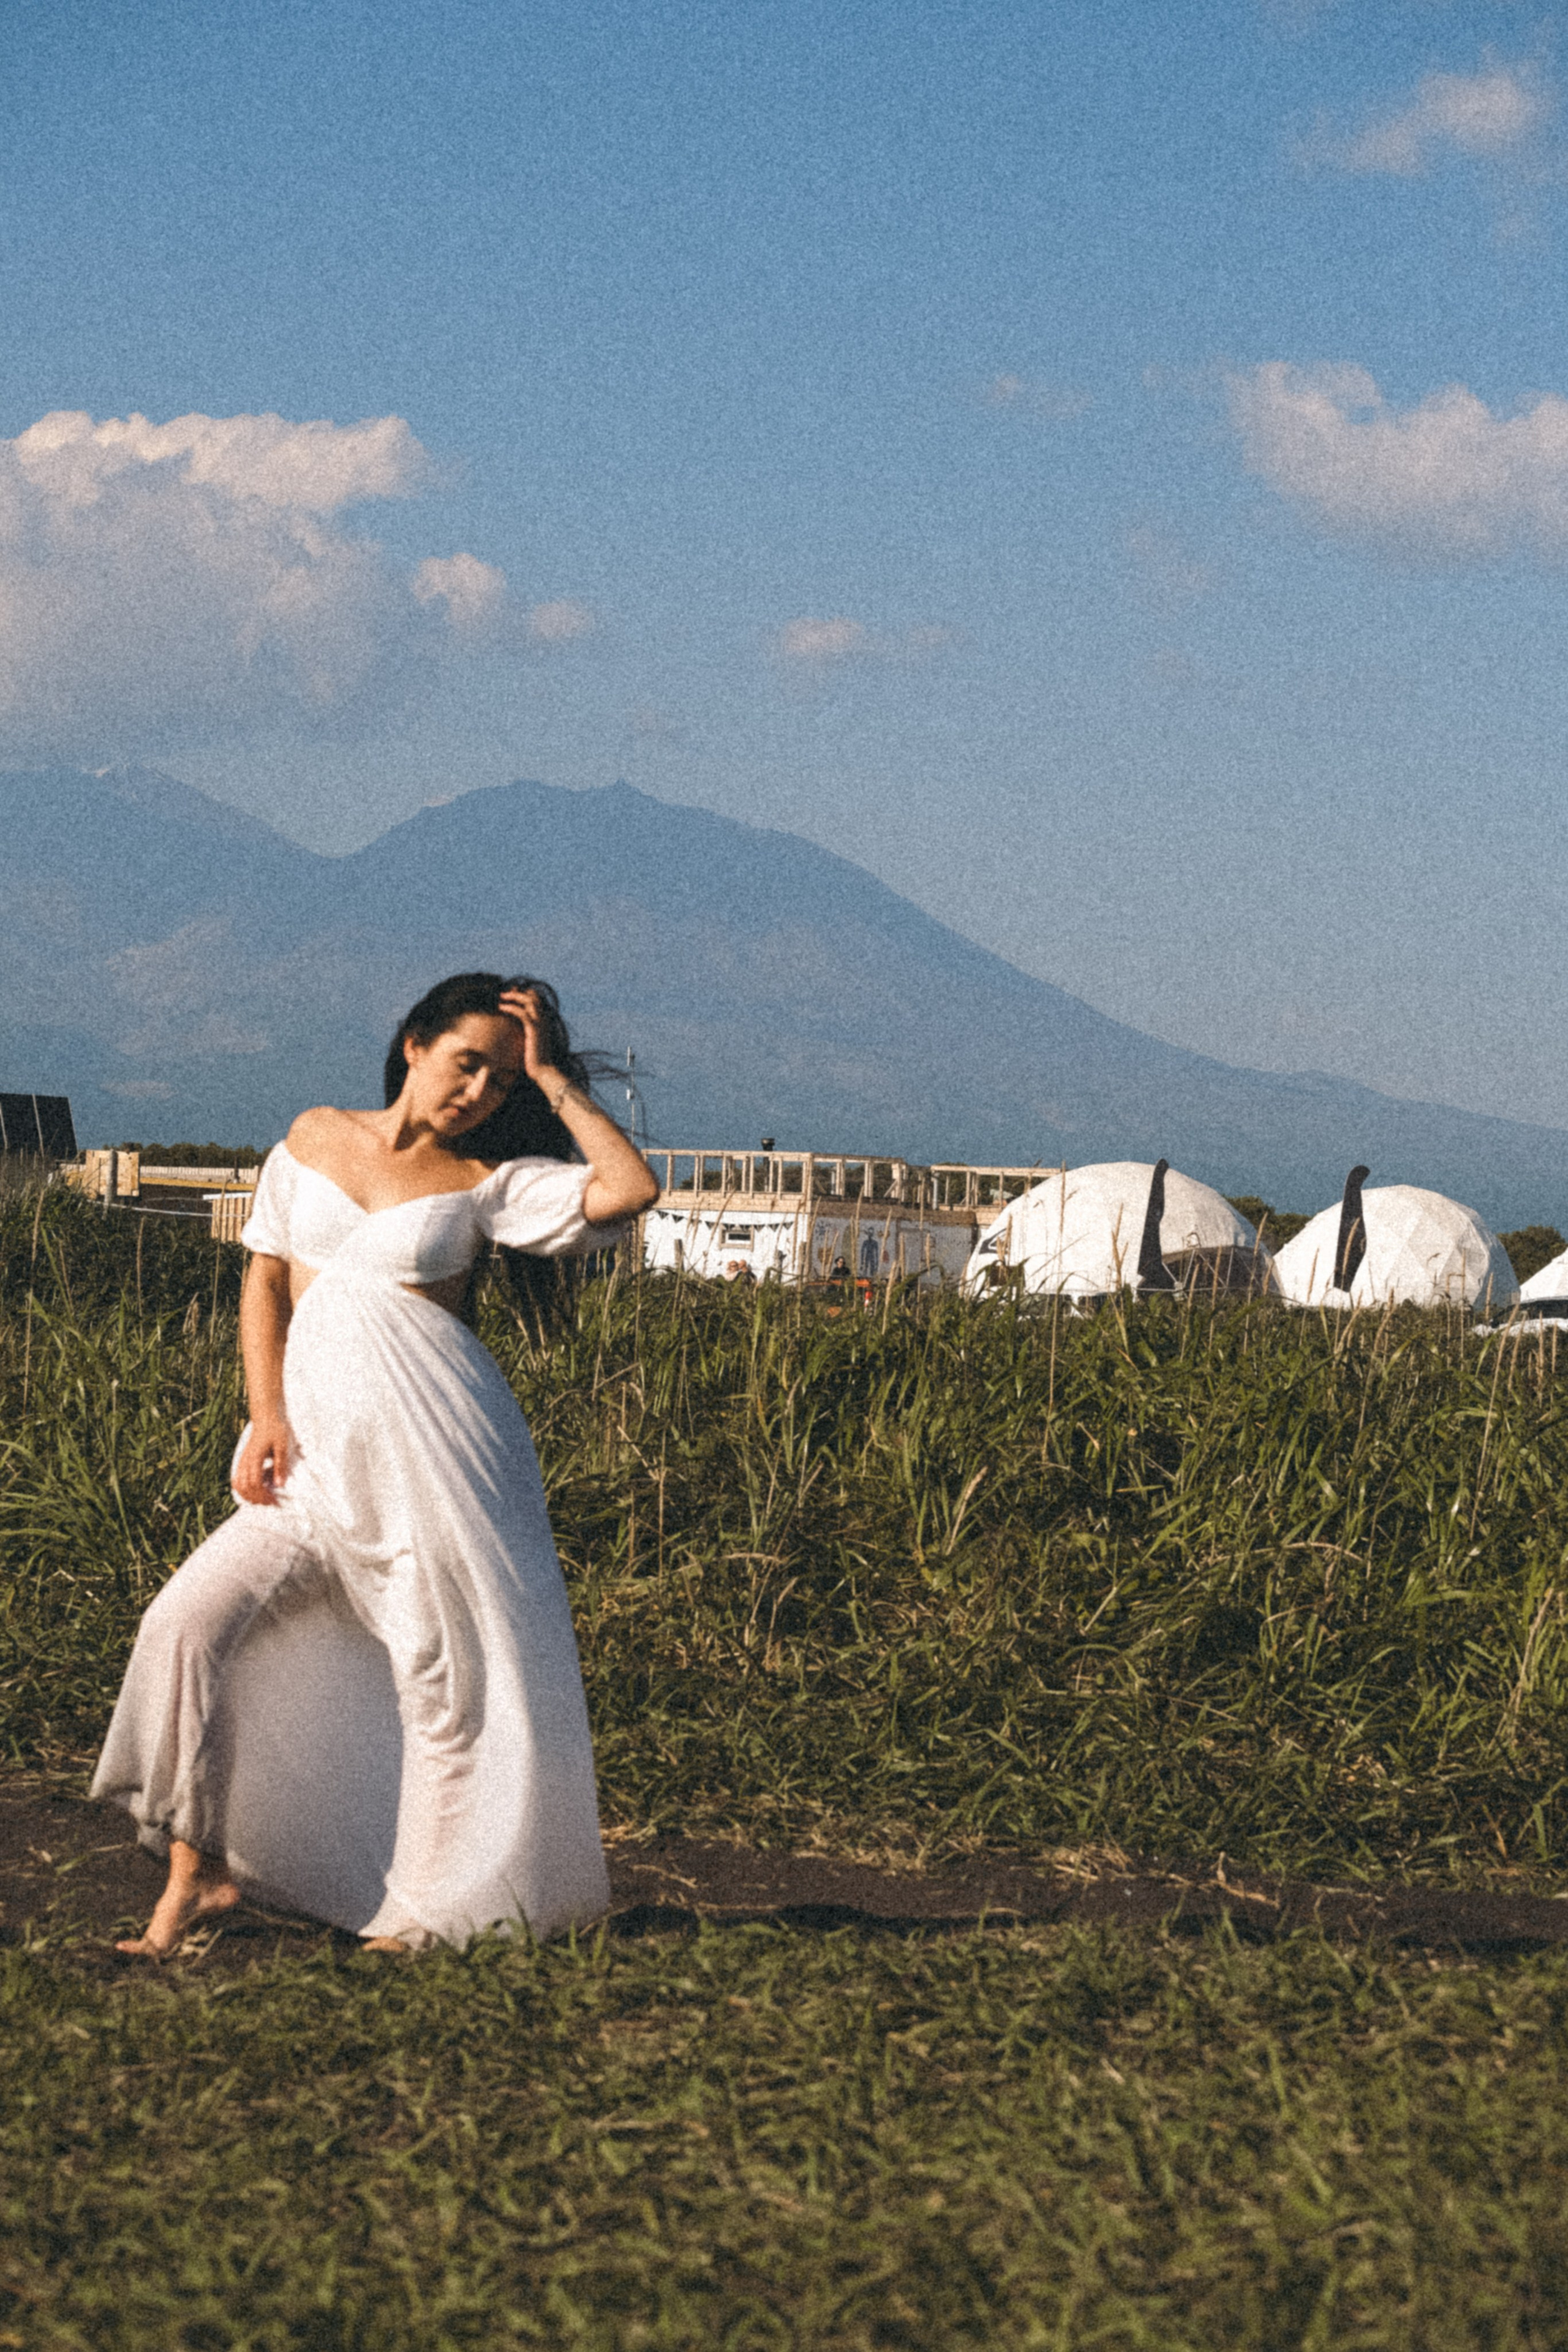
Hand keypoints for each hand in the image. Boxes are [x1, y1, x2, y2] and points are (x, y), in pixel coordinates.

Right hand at [234, 1413, 291, 1506]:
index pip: (254, 1483)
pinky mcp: (242, 1461)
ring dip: (249, 1495)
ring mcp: (241, 1461)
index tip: (275, 1500)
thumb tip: (279, 1485)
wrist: (265, 1418)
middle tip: (271, 1502)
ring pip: (238, 1485)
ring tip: (262, 1499)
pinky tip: (255, 1490)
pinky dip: (243, 1488)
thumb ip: (280, 1466)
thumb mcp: (282, 1446)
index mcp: (254, 1458)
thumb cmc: (275, 1430)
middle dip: (257, 1498)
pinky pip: (237, 1479)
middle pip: (245, 1487)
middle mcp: (245, 1461)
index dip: (263, 1495)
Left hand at [499, 986, 565, 1100]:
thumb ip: (526, 1034)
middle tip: (504, 994)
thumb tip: (516, 1032)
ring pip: (528, 1001)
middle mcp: (544, 1019)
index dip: (525, 995)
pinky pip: (521, 1013)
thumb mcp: (530, 1043)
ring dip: (514, 996)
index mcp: (544, 1021)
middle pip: (533, 996)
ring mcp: (540, 1023)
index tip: (511, 995)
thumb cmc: (536, 1060)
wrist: (543, 1070)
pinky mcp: (533, 1029)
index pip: (537, 1001)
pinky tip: (501, 1007)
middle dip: (518, 992)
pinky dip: (511, 1007)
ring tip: (501, 996)